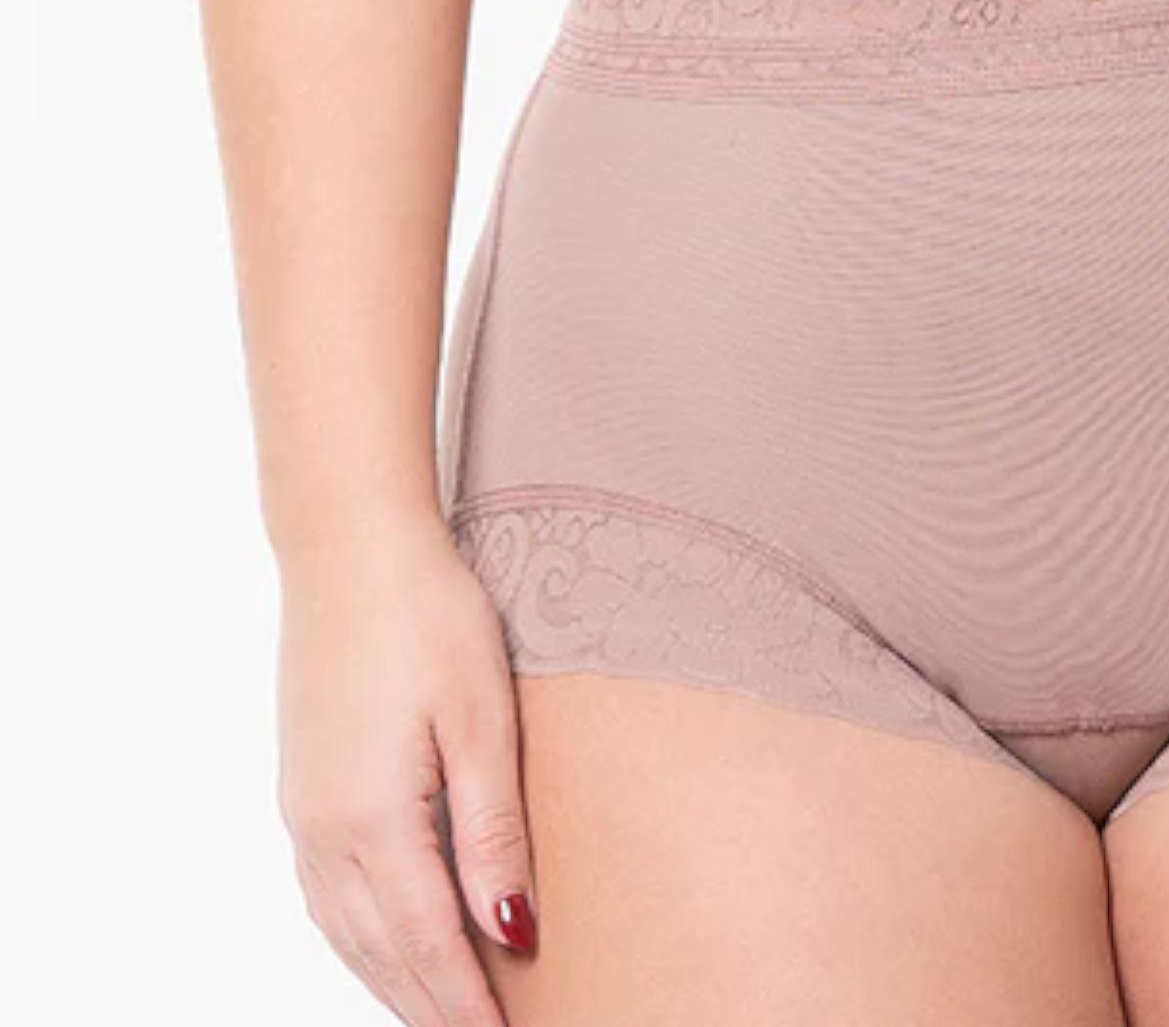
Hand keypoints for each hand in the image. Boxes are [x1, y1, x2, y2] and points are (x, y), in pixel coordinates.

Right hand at [275, 513, 536, 1021]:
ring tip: (440, 1013)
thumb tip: (514, 932)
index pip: (427, 944)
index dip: (466, 1005)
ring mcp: (303, 810)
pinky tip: (383, 942)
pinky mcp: (301, 784)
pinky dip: (358, 936)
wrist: (349, 542)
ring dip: (392, 980)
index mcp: (374, 819)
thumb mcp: (482, 719)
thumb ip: (494, 834)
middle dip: (429, 1007)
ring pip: (346, 931)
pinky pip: (325, 894)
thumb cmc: (427, 613)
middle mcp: (324, 829)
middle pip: (380, 952)